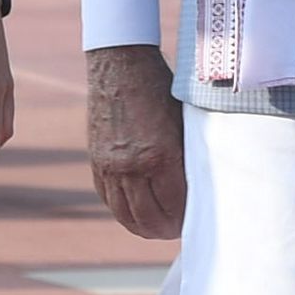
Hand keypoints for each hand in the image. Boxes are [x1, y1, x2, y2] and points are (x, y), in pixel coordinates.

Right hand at [86, 42, 184, 239]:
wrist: (120, 64)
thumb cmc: (160, 89)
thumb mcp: (183, 123)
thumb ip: (188, 158)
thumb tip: (199, 190)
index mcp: (160, 156)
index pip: (175, 208)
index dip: (186, 221)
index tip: (195, 223)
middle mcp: (131, 166)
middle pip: (149, 220)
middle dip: (167, 230)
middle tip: (178, 229)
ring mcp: (110, 166)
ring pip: (126, 216)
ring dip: (144, 227)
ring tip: (158, 226)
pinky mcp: (96, 162)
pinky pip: (108, 200)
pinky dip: (124, 211)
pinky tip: (136, 210)